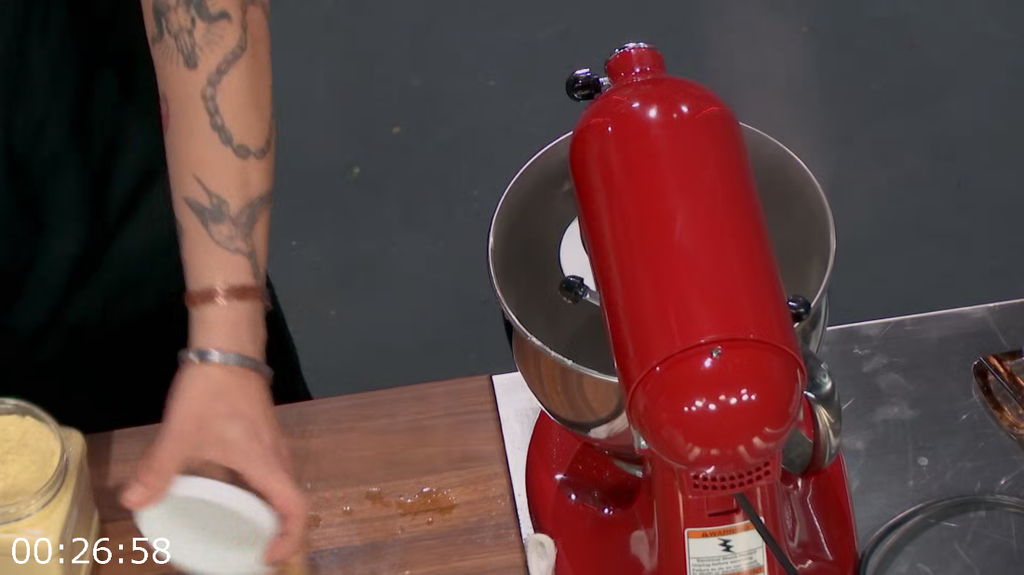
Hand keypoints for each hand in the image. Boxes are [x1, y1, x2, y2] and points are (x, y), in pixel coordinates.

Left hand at [120, 363, 306, 563]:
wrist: (227, 347)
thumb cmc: (212, 390)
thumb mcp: (181, 432)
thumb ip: (158, 468)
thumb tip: (133, 501)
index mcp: (265, 464)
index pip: (296, 508)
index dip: (289, 539)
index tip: (266, 558)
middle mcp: (277, 458)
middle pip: (291, 503)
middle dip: (277, 534)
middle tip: (249, 553)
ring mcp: (273, 445)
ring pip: (281, 488)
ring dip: (268, 514)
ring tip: (239, 531)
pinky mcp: (263, 435)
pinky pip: (269, 475)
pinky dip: (257, 494)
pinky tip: (227, 494)